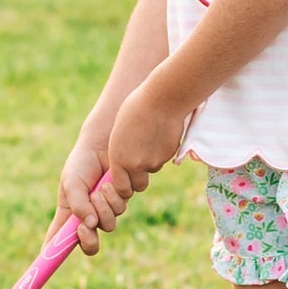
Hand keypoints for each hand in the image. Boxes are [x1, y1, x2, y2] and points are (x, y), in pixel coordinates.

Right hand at [48, 136, 126, 256]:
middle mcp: (87, 217)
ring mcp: (106, 210)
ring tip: (99, 190)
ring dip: (103, 208)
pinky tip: (110, 181)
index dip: (51, 256)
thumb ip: (78, 204)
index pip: (58, 241)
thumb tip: (90, 225)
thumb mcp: (72, 182)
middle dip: (89, 239)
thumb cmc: (81, 163)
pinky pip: (121, 208)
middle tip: (86, 225)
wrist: (103, 143)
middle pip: (90, 244)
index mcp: (69, 216)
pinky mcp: (121, 201)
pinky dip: (114, 196)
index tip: (45, 264)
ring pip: (109, 225)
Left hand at [106, 77, 186, 198]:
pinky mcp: (168, 155)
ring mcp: (154, 162)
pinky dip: (161, 151)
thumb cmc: (135, 109)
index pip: (121, 188)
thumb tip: (126, 164)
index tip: (125, 179)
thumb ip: (121, 153)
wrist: (161, 100)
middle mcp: (136, 165)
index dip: (124, 186)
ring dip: (150, 162)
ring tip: (149, 138)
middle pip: (139, 186)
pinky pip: (163, 159)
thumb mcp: (119, 133)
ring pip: (152, 169)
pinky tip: (159, 133)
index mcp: (118, 159)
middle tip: (139, 165)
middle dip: (138, 179)